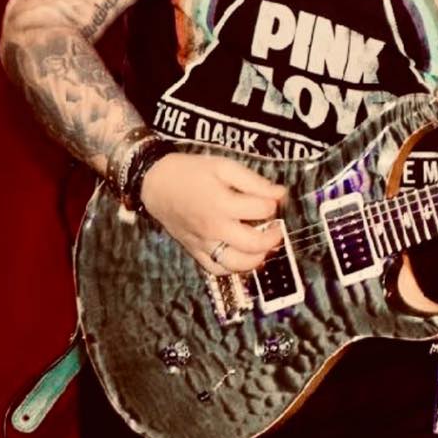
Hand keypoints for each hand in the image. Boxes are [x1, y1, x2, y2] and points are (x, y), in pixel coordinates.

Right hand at [140, 153, 285, 274]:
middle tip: (278, 228)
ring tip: (265, 246)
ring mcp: (204, 243)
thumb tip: (280, 194)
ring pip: (237, 264)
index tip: (274, 198)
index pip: (262, 210)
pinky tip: (244, 256)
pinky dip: (234, 268)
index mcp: (222, 203)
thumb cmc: (192, 172)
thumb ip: (254, 181)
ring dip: (258, 257)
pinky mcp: (195, 251)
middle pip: (254, 243)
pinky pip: (217, 270)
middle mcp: (214, 227)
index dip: (274, 203)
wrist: (156, 183)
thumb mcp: (224, 167)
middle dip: (274, 236)